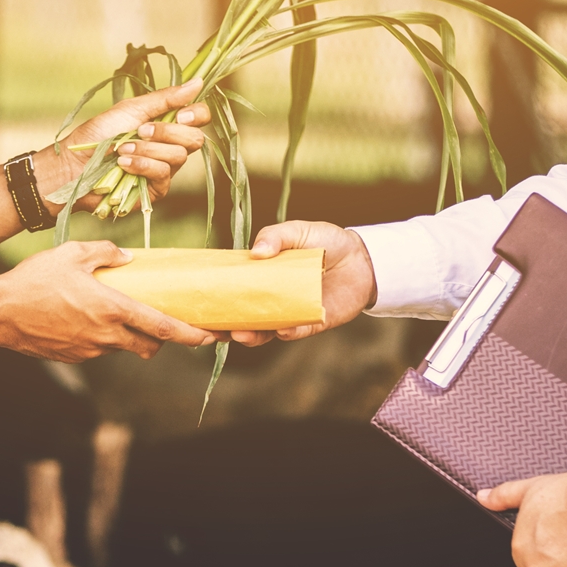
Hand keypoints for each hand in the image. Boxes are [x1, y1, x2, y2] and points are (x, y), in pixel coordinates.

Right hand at [0, 241, 215, 362]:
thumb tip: (127, 258)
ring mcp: (89, 350)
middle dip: (159, 339)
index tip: (210, 338)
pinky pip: (98, 349)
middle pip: (149, 347)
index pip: (163, 328)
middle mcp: (106, 336)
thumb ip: (105, 253)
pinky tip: (83, 319)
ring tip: (113, 313)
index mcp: (113, 310)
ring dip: (127, 336)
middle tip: (159, 323)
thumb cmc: (34, 280)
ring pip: (122, 348)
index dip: (191, 335)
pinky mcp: (73, 357)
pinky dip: (101, 337)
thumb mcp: (72, 254)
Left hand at [39, 79, 209, 213]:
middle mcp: (170, 146)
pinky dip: (142, 165)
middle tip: (141, 130)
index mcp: (167, 124)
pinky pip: (163, 174)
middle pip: (194, 139)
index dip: (197, 115)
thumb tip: (198, 82)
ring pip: (178, 157)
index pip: (199, 118)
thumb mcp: (132, 109)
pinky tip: (124, 163)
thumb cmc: (99, 134)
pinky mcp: (156, 189)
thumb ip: (166, 98)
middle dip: (167, 132)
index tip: (180, 115)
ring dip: (148, 149)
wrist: (75, 164)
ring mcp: (165, 169)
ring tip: (123, 148)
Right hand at [229, 221, 376, 344]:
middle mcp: (275, 300)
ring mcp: (294, 313)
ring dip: (254, 335)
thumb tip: (255, 253)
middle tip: (219, 329)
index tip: (203, 306)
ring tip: (242, 334)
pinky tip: (284, 330)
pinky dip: (290, 332)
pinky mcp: (315, 322)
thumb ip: (276, 236)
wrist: (363, 256)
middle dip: (231, 326)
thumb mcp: (298, 231)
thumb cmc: (326, 241)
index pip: (237, 292)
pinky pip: (299, 331)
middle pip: (247, 318)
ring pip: (269, 331)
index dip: (220, 301)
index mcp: (265, 279)